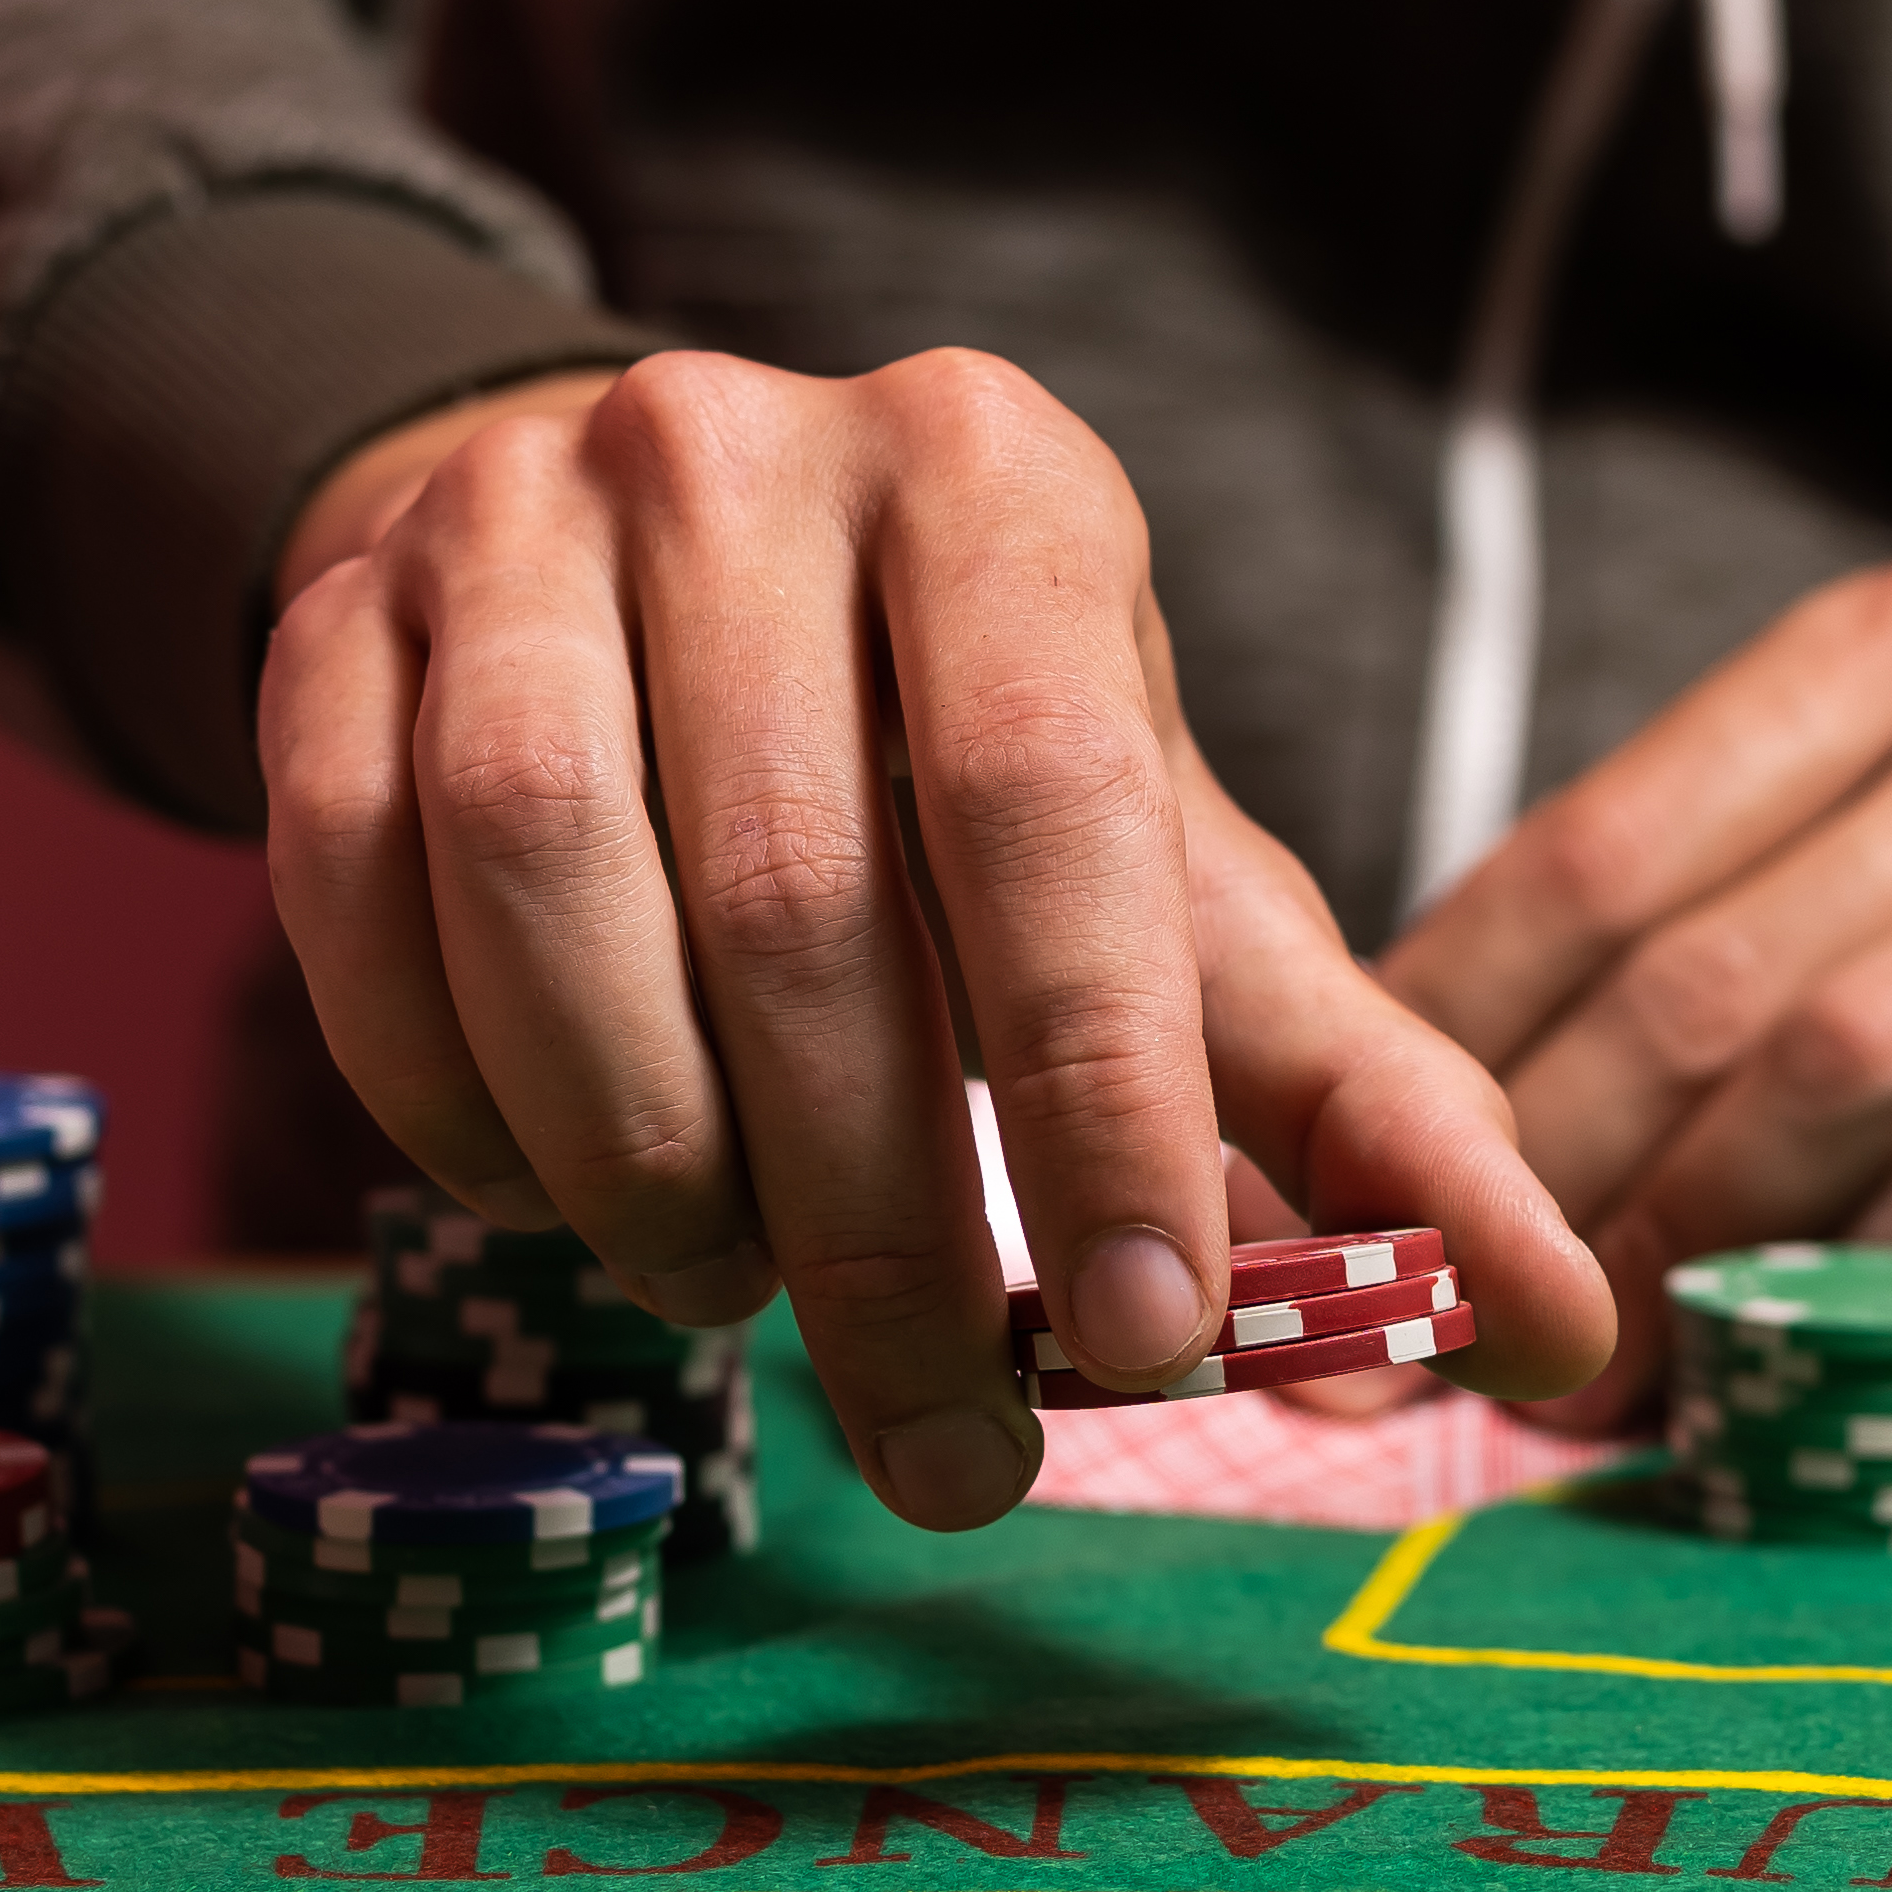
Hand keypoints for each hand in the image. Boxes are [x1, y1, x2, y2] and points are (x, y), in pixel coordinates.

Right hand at [258, 348, 1612, 1526]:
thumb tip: (1566, 1334)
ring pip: (543, 881)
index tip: (1147, 1347)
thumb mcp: (1177, 891)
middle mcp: (741, 449)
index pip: (1051, 799)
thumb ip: (1367, 1105)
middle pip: (791, 888)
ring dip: (648, 1162)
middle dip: (880, 1226)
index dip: (1100, 1090)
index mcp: (1000, 482)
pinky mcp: (324, 618)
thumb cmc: (961, 774)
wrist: (654, 583)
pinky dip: (451, 1097)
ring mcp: (504, 516)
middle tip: (950, 1441)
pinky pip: (346, 889)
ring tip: (742, 1295)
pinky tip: (557, 1203)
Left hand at [1379, 550, 1891, 1422]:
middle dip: (1565, 1174)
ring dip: (1699, 1239)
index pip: (1604, 852)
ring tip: (1607, 1372)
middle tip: (1477, 1324)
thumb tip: (1376, 1106)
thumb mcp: (1838, 876)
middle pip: (1715, 969)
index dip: (1457, 1042)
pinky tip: (1781, 1347)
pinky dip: (1863, 1267)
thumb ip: (1660, 939)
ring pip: (1849, 1059)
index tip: (1359, 1185)